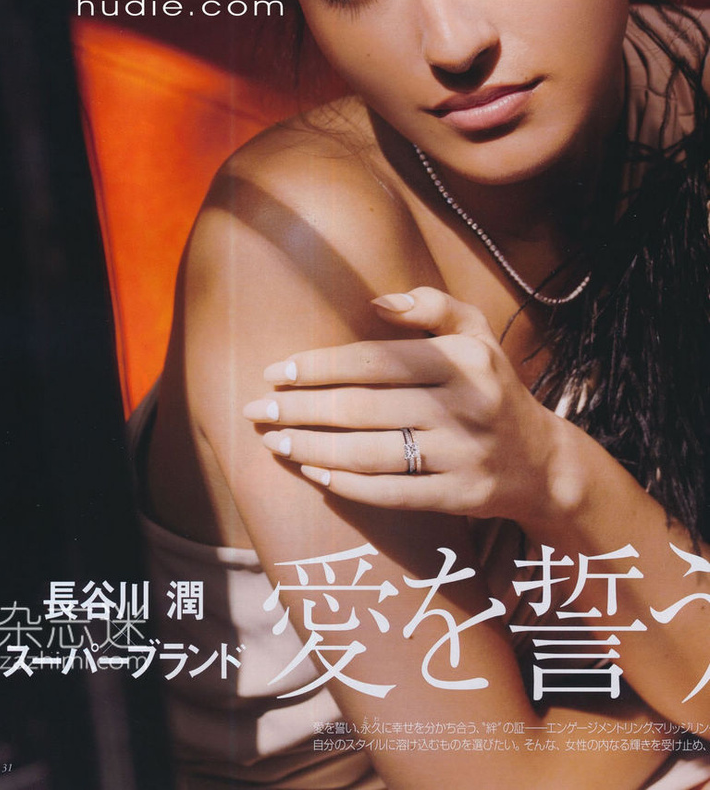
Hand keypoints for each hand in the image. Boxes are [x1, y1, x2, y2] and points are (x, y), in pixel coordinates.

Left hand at [243, 286, 566, 523]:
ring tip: (274, 441)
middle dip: (300, 409)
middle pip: (363, 409)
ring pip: (370, 454)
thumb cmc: (492, 387)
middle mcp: (464, 406)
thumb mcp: (476, 334)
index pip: (374, 361)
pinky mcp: (459, 496)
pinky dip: (347, 485)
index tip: (275, 371)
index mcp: (463, 360)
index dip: (318, 367)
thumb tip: (376, 303)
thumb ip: (432, 306)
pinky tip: (314, 473)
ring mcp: (462, 455)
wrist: (540, 461)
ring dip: (312, 448)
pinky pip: (392, 493)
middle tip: (258, 410)